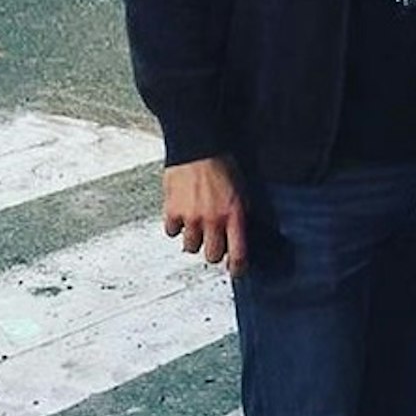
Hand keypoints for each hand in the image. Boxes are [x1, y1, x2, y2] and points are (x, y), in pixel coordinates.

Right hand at [162, 157, 247, 276]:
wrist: (198, 145)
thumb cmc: (222, 164)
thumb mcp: (242, 191)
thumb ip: (241, 215)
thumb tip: (243, 234)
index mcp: (234, 214)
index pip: (238, 255)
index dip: (238, 268)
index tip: (237, 271)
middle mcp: (212, 220)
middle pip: (212, 256)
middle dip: (214, 251)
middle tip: (214, 241)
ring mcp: (190, 217)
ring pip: (190, 247)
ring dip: (194, 239)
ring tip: (197, 224)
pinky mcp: (172, 211)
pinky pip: (171, 231)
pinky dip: (176, 226)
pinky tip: (182, 213)